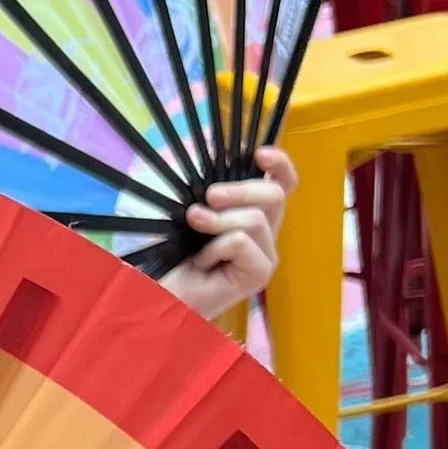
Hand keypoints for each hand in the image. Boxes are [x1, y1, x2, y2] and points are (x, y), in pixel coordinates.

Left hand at [164, 144, 289, 320]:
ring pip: (255, 219)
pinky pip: (240, 241)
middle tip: (208, 197)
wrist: (164, 294)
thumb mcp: (197, 212)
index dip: (280, 164)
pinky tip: (202, 263)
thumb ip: (217, 192)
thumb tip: (228, 159)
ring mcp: (266, 257)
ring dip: (217, 221)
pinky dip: (214, 248)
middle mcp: (266, 237)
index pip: (283, 184)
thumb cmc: (176, 255)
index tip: (259, 153)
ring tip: (196, 230)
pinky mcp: (259, 275)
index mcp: (256, 218)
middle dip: (239, 189)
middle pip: (274, 195)